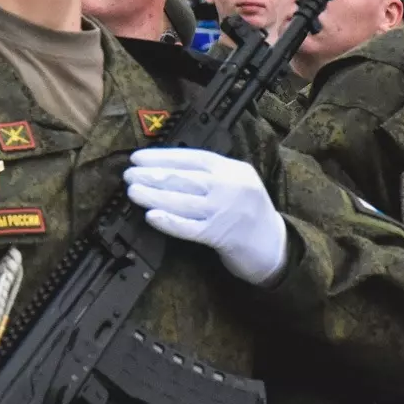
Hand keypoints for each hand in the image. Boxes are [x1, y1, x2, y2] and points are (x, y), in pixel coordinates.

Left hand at [124, 147, 288, 284]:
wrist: (275, 246)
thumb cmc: (248, 213)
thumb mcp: (236, 183)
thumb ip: (209, 174)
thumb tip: (164, 168)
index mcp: (233, 169)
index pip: (193, 158)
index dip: (163, 157)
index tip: (138, 158)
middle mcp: (231, 186)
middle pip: (185, 178)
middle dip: (152, 175)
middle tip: (128, 174)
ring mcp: (226, 212)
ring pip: (183, 201)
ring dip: (154, 196)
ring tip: (132, 192)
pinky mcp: (222, 237)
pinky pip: (189, 228)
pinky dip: (169, 221)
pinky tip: (151, 216)